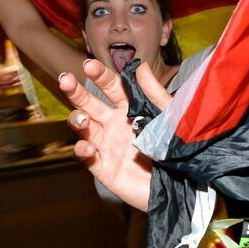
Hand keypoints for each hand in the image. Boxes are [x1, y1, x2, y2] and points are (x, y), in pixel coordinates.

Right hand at [59, 59, 169, 211]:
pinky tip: (89, 147)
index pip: (111, 88)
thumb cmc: (176, 146)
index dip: (100, 76)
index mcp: (129, 109)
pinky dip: (84, 150)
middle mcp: (114, 124)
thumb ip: (154, 94)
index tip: (89, 64)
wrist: (182, 183)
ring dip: (77, 120)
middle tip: (65, 79)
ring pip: (83, 128)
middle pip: (89, 104)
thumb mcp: (169, 116)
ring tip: (81, 118)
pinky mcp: (104, 167)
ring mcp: (107, 145)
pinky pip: (87, 157)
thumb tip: (140, 66)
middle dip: (76, 91)